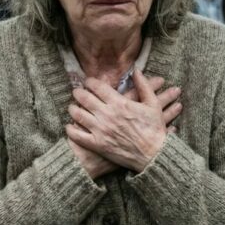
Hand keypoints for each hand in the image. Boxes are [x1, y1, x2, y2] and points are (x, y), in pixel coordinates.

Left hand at [68, 70, 182, 172]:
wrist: (153, 154)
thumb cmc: (154, 129)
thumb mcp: (153, 104)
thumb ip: (144, 85)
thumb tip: (136, 70)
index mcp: (120, 103)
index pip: (98, 87)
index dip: (90, 82)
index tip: (88, 82)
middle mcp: (108, 114)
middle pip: (85, 98)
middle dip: (78, 93)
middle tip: (76, 92)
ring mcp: (101, 130)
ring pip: (78, 115)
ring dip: (72, 109)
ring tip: (72, 107)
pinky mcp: (98, 145)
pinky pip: (78, 136)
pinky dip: (71, 130)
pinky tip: (70, 126)